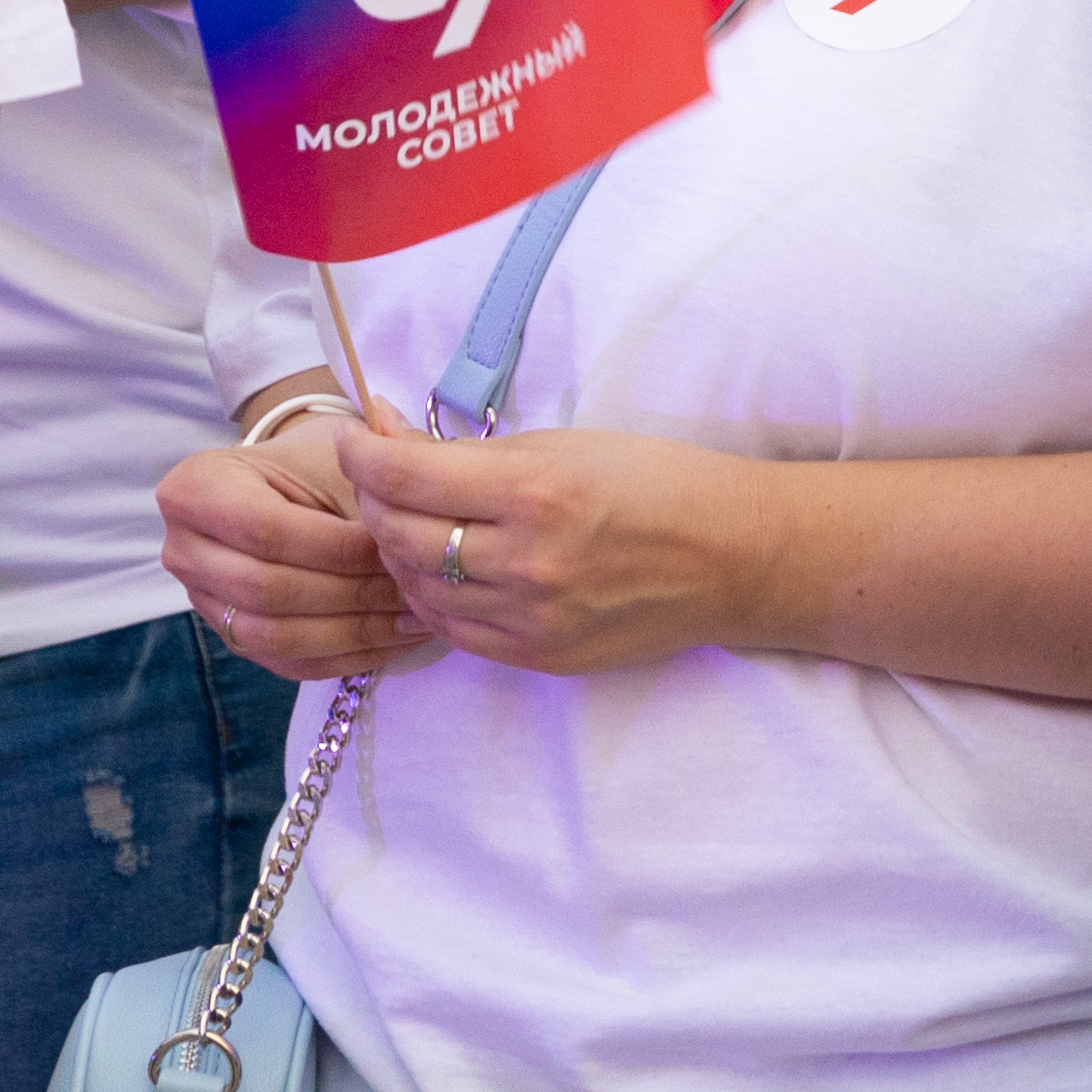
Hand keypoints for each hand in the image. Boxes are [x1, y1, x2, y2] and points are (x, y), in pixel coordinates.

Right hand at [157, 410, 428, 677]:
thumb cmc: (320, 461)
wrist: (294, 479)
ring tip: (416, 620)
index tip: (401, 549)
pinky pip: (285, 661)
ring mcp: (200, 598)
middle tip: (417, 591)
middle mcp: (182, 547)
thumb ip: (368, 492)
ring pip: (274, 636)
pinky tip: (395, 641)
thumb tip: (409, 546)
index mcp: (196, 487)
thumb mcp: (343, 456)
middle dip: (352, 594)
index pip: (270, 531)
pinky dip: (344, 656)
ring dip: (354, 633)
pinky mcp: (229, 634)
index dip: (340, 548)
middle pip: (268, 589)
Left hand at [339, 420, 774, 677]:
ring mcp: (530, 618)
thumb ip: (473, 451)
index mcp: (539, 493)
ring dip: (402, 551)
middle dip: (377, 499)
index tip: (352, 435)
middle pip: (397, 535)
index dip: (362, 452)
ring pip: (416, 587)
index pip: (405, 477)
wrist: (738, 557)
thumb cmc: (663, 482)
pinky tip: (453, 567)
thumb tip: (383, 436)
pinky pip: (452, 627)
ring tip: (421, 522)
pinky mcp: (536, 655)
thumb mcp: (571, 446)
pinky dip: (437, 594)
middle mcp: (527, 562)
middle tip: (385, 476)